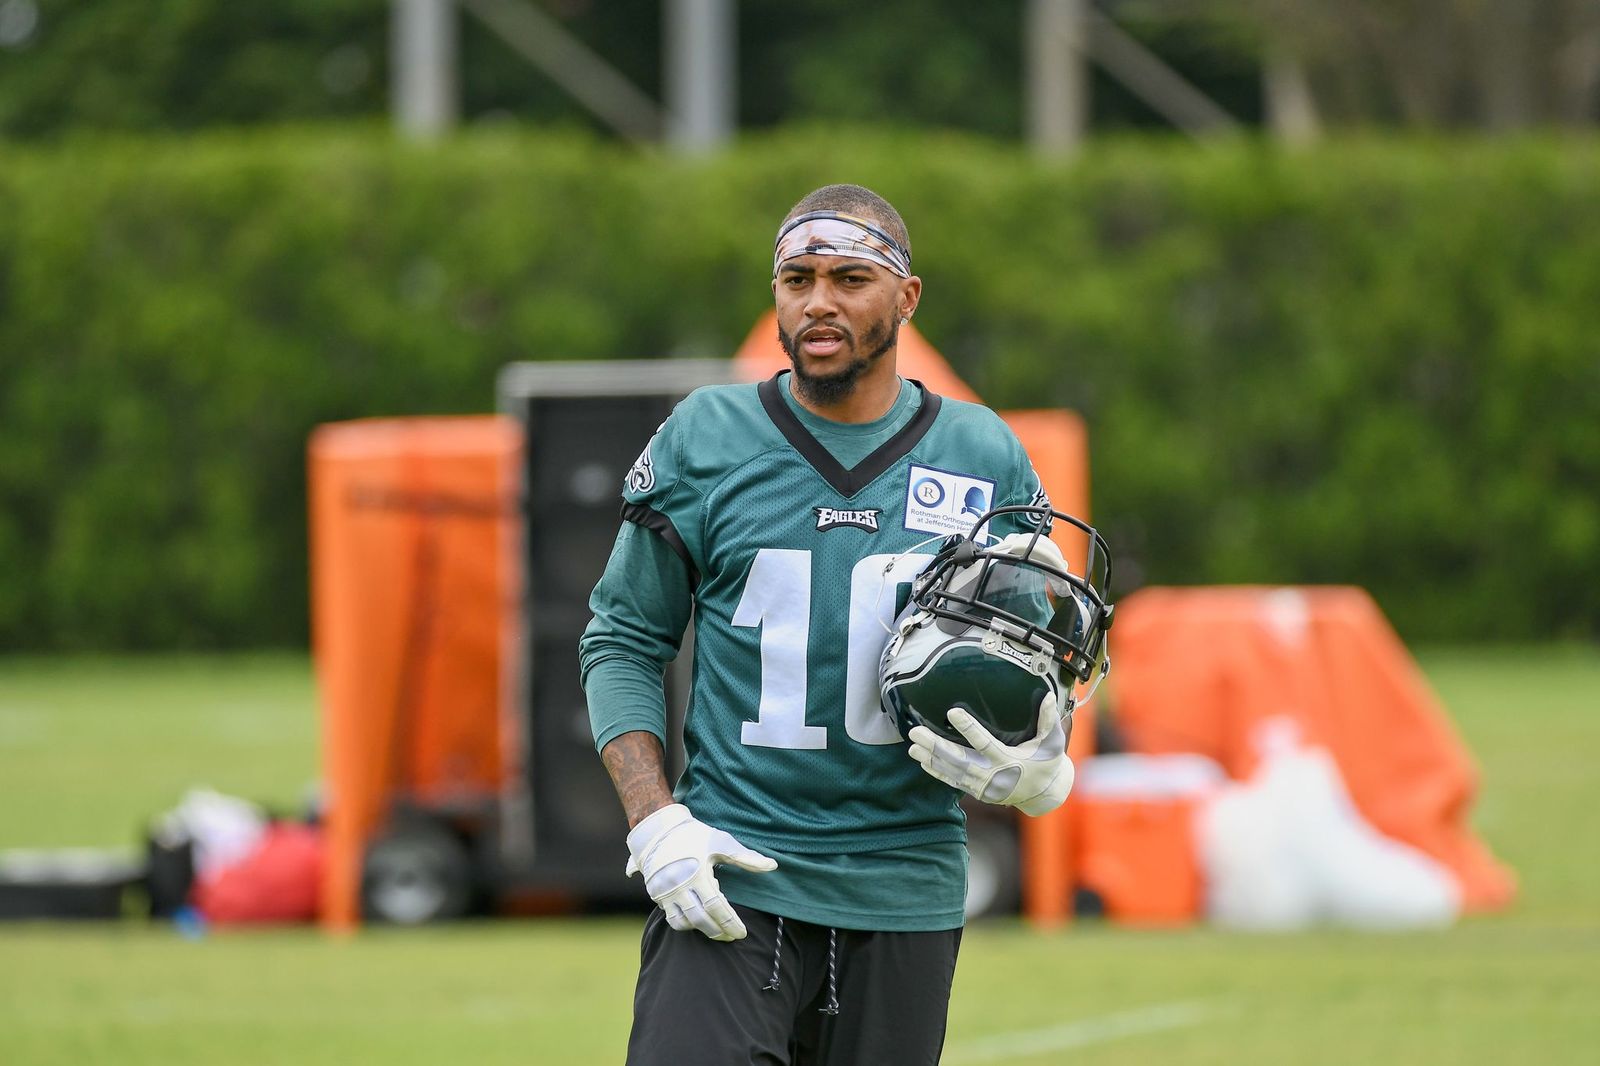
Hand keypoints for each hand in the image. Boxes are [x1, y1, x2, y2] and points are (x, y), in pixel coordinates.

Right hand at [624, 803, 776, 940]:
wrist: (658, 829)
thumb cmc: (694, 835)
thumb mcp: (721, 843)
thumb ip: (746, 858)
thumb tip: (773, 866)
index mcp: (697, 873)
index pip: (716, 906)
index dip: (730, 922)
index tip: (742, 933)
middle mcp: (678, 885)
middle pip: (700, 919)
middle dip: (719, 932)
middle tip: (732, 937)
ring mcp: (664, 892)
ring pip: (683, 923)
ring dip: (701, 930)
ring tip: (716, 929)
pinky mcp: (655, 895)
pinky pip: (671, 917)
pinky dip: (685, 924)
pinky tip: (697, 920)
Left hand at [907, 693, 1074, 816]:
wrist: (1043, 794)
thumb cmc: (1047, 762)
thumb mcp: (1052, 743)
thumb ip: (1049, 720)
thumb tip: (1051, 696)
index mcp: (1010, 761)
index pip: (985, 743)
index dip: (969, 728)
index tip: (952, 712)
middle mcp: (993, 775)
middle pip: (960, 760)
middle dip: (936, 746)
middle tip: (916, 732)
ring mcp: (983, 786)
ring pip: (952, 772)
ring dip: (931, 758)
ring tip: (912, 745)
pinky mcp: (978, 792)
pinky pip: (953, 782)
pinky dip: (937, 772)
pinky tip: (921, 760)